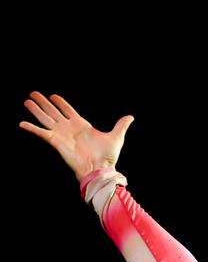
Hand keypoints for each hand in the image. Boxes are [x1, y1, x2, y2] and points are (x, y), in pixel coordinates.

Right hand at [19, 91, 133, 181]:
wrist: (100, 168)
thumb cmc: (108, 156)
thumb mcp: (116, 137)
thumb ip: (121, 125)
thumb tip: (131, 117)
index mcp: (81, 125)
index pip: (68, 110)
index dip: (60, 103)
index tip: (53, 96)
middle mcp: (69, 128)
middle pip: (53, 111)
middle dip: (43, 103)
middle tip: (33, 93)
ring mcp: (61, 134)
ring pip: (45, 118)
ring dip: (35, 110)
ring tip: (26, 101)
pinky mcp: (56, 142)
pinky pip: (41, 133)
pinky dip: (32, 128)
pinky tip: (22, 123)